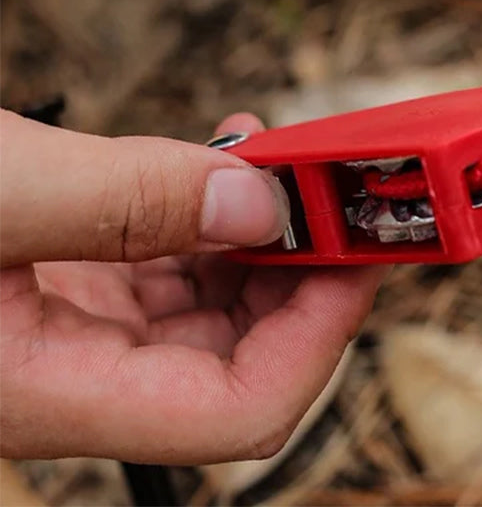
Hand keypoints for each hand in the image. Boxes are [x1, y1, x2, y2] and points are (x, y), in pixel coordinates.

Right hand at [0, 110, 384, 463]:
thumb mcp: (2, 189)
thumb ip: (129, 202)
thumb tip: (260, 207)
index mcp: (51, 390)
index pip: (237, 409)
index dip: (318, 336)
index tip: (357, 253)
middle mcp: (78, 372)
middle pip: (243, 351)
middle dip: (304, 270)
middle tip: (336, 192)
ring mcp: (81, 326)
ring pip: (216, 300)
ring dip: (265, 230)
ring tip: (279, 161)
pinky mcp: (79, 281)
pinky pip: (176, 259)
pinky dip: (213, 211)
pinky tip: (225, 163)